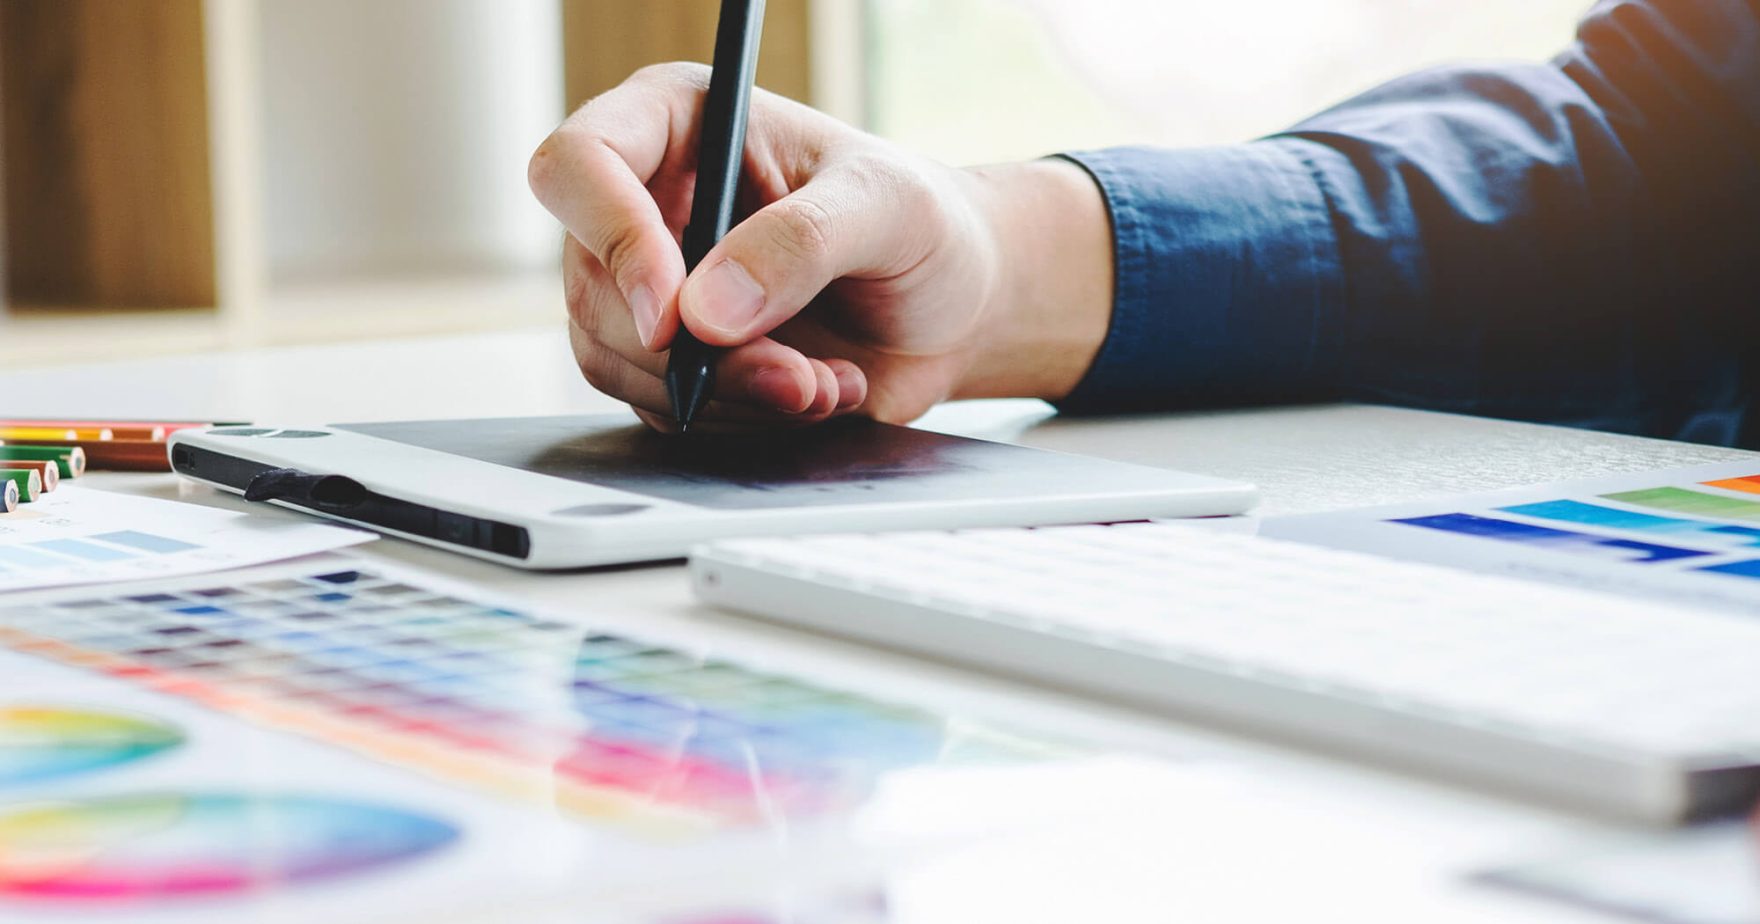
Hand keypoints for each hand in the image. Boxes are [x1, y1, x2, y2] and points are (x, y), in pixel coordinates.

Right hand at [528, 63, 1113, 430]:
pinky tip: (815, 393)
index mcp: (678, 125)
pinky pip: (663, 410)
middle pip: (592, 289)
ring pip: (619, 364)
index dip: (610, 239)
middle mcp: (647, 204)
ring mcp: (652, 290)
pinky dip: (740, 419)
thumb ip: (801, 244)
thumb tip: (705, 312)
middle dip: (695, 354)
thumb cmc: (923, 225)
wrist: (954, 305)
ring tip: (824, 382)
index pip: (579, 166)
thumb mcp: (885, 207)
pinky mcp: (673, 363)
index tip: (675, 313)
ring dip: (726, 396)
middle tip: (796, 372)